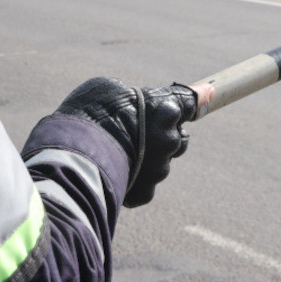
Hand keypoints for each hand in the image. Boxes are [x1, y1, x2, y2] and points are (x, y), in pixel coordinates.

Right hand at [54, 77, 197, 207]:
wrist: (74, 153)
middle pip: (177, 139)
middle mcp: (169, 140)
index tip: (206, 97)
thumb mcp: (107, 89)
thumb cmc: (89, 113)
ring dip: (146, 161)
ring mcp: (159, 169)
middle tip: (136, 134)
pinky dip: (132, 182)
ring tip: (117, 155)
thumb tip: (132, 101)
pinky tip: (112, 173)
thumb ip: (132, 97)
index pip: (190, 103)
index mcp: (165, 109)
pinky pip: (144, 187)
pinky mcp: (145, 192)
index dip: (193, 102)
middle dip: (161, 136)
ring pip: (160, 165)